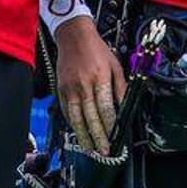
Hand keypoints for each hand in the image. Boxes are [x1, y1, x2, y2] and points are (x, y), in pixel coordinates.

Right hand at [55, 17, 126, 154]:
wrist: (74, 36)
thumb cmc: (97, 50)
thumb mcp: (115, 65)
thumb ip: (121, 88)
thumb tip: (125, 108)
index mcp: (100, 78)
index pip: (106, 108)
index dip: (111, 126)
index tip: (115, 138)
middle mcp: (83, 85)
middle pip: (91, 117)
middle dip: (98, 137)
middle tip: (104, 151)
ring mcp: (70, 88)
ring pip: (76, 118)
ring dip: (84, 136)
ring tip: (90, 149)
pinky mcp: (61, 89)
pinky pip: (67, 111)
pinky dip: (73, 124)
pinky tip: (79, 133)